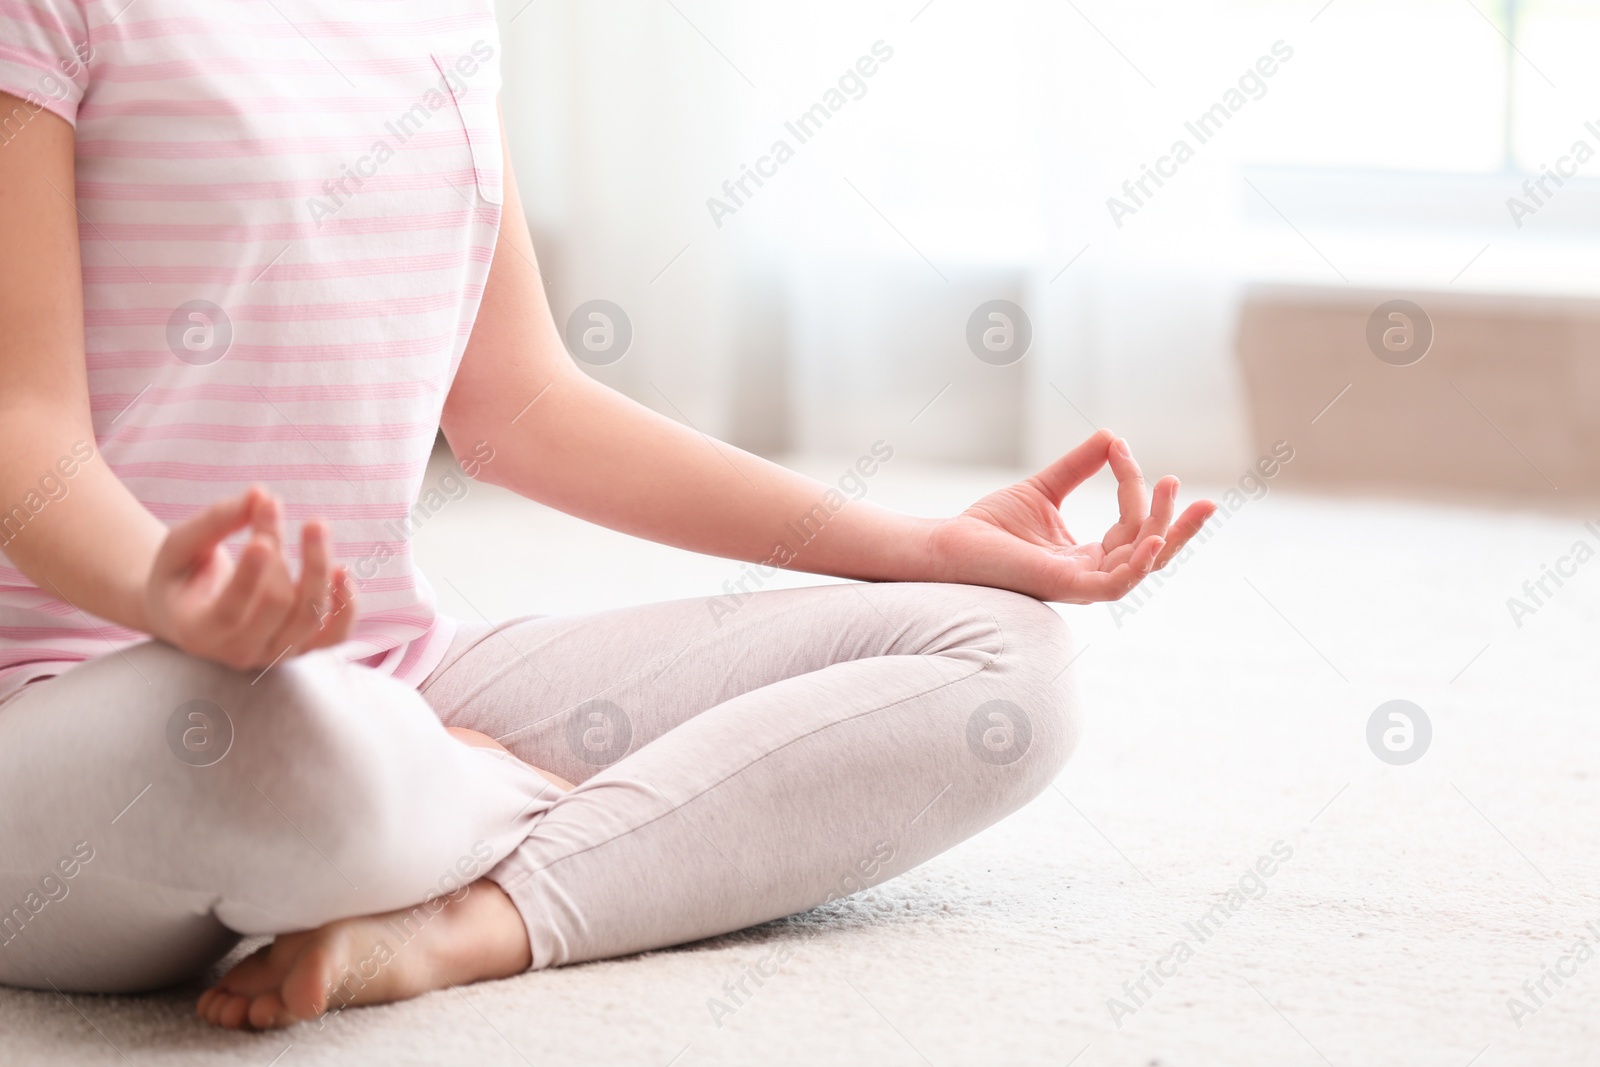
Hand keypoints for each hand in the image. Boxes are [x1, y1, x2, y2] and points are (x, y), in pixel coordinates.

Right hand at [144, 486, 356, 670]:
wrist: (192, 611)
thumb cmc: (182, 574)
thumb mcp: (181, 545)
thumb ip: (215, 522)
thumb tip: (259, 494)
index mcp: (199, 632)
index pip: (230, 611)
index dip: (249, 576)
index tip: (262, 540)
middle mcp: (239, 651)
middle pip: (275, 604)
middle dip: (278, 550)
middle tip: (270, 506)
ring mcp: (275, 654)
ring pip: (310, 616)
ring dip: (317, 566)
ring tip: (315, 525)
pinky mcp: (303, 648)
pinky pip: (336, 635)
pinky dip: (346, 605)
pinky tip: (342, 570)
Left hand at [927, 429, 1215, 604]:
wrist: (949, 545)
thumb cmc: (988, 526)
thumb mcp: (1043, 489)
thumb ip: (1078, 468)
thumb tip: (1113, 435)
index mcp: (1088, 556)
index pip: (1131, 523)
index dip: (1133, 485)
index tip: (1119, 448)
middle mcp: (1091, 574)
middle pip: (1150, 550)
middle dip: (1177, 522)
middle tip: (1191, 489)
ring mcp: (1082, 585)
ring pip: (1141, 562)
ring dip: (1163, 529)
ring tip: (1174, 491)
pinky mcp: (1067, 588)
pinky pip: (1117, 583)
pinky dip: (1138, 563)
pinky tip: (1153, 537)